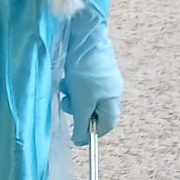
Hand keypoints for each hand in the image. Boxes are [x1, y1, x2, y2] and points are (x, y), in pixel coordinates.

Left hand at [61, 8, 121, 147]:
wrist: (84, 37)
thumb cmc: (85, 71)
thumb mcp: (82, 101)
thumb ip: (82, 123)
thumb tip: (81, 141)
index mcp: (113, 100)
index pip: (106, 125)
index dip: (91, 131)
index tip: (76, 133)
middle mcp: (111, 90)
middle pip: (94, 110)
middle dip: (79, 110)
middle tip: (68, 102)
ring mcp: (103, 78)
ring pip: (85, 96)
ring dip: (73, 96)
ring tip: (65, 87)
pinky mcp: (93, 67)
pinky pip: (82, 83)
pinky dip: (72, 84)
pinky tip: (66, 77)